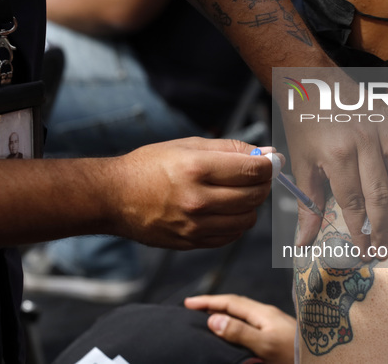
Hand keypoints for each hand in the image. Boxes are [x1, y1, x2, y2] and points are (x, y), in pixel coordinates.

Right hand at [112, 137, 277, 249]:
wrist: (114, 197)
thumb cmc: (150, 165)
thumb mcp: (188, 145)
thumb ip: (231, 149)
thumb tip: (268, 154)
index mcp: (196, 169)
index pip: (253, 171)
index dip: (270, 166)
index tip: (273, 162)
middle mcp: (198, 200)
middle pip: (255, 196)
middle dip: (263, 184)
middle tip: (255, 176)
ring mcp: (195, 225)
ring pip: (248, 219)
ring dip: (251, 205)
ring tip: (238, 192)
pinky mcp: (192, 242)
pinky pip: (231, 235)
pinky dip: (236, 222)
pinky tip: (225, 210)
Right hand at [185, 295, 295, 363]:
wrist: (324, 361)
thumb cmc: (294, 354)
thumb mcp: (265, 344)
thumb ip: (240, 332)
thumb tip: (212, 319)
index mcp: (263, 313)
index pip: (230, 302)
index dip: (209, 302)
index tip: (188, 303)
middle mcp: (267, 316)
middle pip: (235, 306)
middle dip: (214, 305)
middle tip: (193, 309)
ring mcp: (273, 325)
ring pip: (243, 315)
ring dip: (224, 315)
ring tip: (208, 320)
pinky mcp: (277, 337)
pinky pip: (250, 325)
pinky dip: (235, 326)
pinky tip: (234, 334)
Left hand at [285, 99, 387, 252]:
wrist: (306, 83)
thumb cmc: (303, 124)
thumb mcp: (301, 164)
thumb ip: (307, 204)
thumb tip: (304, 242)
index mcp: (338, 156)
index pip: (353, 203)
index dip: (359, 230)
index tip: (364, 250)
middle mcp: (364, 142)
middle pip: (380, 192)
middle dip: (383, 225)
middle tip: (385, 247)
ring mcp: (381, 125)